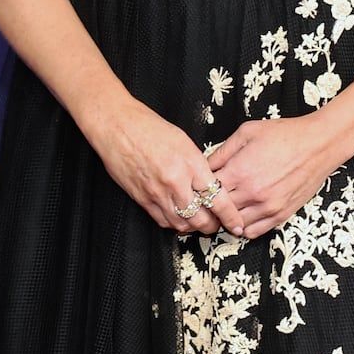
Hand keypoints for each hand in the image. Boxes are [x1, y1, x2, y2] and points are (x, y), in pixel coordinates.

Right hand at [90, 96, 244, 235]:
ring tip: (199, 222)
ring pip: (182, 224)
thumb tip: (209, 185)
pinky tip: (179, 218)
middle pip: (201, 218)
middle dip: (213, 226)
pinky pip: (163, 221)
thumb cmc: (149, 128)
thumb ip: (198, 166)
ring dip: (194, 227)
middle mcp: (176, 182)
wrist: (117, 126)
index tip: (236, 224)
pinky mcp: (142, 199)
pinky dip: (175, 224)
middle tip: (217, 223)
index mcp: (191, 164)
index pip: (217, 198)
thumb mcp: (185, 142)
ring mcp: (157, 193)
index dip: (230, 216)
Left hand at [205, 115, 339, 239]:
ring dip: (226, 218)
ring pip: (233, 224)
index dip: (200, 188)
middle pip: (217, 210)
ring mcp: (267, 207)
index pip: (206, 190)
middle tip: (209, 199)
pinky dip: (243, 227)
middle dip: (210, 205)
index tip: (199, 186)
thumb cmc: (285, 135)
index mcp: (239, 171)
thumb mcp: (247, 133)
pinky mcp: (280, 215)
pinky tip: (242, 216)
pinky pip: (253, 232)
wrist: (319, 144)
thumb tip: (204, 165)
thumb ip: (222, 151)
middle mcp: (251, 193)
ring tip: (225, 208)